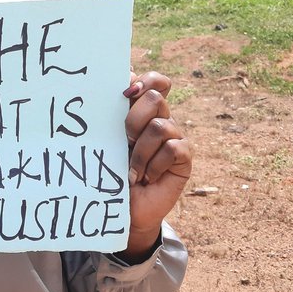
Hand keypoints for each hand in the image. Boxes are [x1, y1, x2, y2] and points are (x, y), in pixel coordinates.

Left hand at [121, 71, 191, 260]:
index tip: (125, 93)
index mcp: (141, 110)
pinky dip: (154, 165)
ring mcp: (175, 136)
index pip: (154, 81)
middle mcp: (161, 118)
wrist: (124, 210)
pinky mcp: (184, 157)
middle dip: (133, 120)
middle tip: (124, 142)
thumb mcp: (107, 142)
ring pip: (160, 126)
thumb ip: (110, 116)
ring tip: (132, 171)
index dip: (144, 80)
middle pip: (155, 98)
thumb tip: (108, 85)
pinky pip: (172, 149)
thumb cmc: (111, 174)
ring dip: (140, 152)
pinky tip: (147, 178)